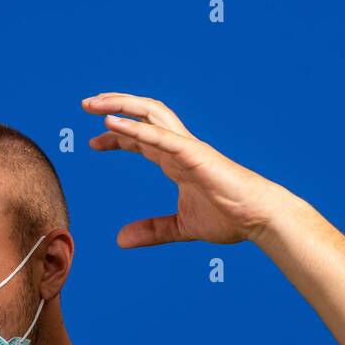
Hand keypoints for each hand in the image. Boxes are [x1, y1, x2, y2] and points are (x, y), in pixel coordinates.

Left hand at [82, 92, 285, 246]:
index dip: (116, 137)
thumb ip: (152, 231)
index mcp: (176, 160)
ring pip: (150, 114)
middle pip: (143, 115)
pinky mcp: (195, 155)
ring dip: (120, 105)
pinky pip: (160, 137)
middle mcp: (179, 147)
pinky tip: (111, 123)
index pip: (140, 139)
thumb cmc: (230, 217)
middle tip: (85, 105)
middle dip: (114, 106)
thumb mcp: (181, 227)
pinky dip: (135, 128)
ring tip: (93, 104)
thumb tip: (119, 240)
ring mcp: (187, 148)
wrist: (259, 218)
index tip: (93, 143)